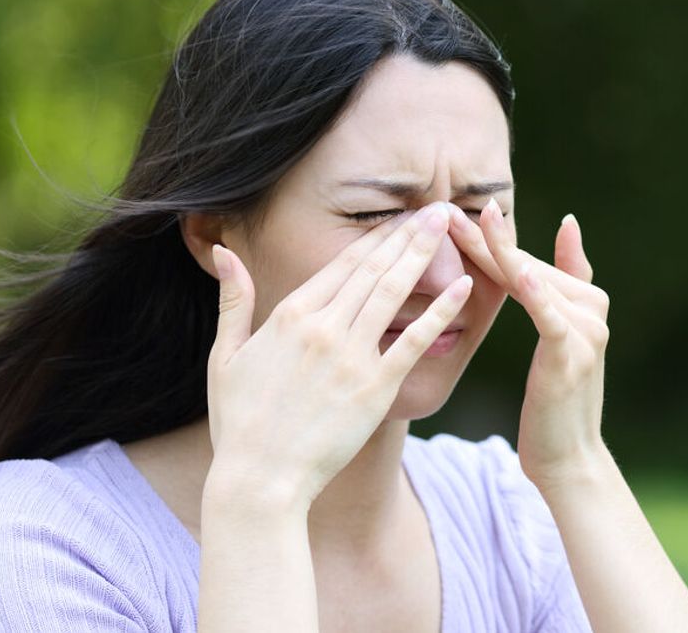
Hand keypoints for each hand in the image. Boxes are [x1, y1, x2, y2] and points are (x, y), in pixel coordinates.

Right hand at [205, 202, 470, 509]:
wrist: (259, 480)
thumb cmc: (240, 424)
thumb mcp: (225, 356)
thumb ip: (233, 300)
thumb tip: (225, 252)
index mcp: (289, 315)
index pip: (343, 263)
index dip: (376, 236)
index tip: (400, 216)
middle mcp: (322, 327)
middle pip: (373, 268)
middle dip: (408, 232)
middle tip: (438, 207)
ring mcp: (350, 356)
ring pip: (393, 291)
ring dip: (424, 254)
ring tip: (450, 224)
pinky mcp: (375, 388)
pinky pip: (413, 340)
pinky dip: (440, 310)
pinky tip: (463, 285)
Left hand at [446, 199, 610, 490]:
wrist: (568, 460)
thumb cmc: (555, 403)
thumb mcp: (558, 339)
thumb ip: (560, 283)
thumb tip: (569, 222)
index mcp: (586, 300)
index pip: (527, 261)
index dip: (491, 238)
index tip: (456, 211)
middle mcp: (591, 309)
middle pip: (526, 267)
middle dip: (484, 241)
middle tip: (444, 212)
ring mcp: (586, 331)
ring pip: (532, 284)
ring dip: (498, 254)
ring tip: (468, 225)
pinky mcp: (573, 355)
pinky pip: (549, 317)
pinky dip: (536, 294)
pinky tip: (518, 272)